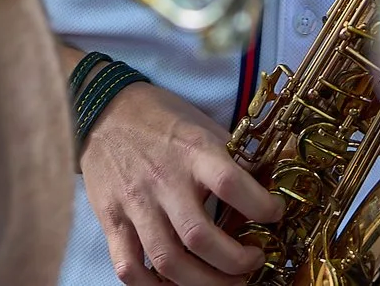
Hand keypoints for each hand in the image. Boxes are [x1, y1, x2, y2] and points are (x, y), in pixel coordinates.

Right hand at [81, 79, 285, 285]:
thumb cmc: (161, 120)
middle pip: (200, 237)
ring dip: (205, 283)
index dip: (261, 207)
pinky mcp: (112, 222)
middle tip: (254, 261)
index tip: (275, 215)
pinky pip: (130, 268)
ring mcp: (135, 205)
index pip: (231, 185)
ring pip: (169, 261)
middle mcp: (163, 181)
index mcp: (192, 151)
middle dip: (235, 262)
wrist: (104, 111)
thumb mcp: (202, 126)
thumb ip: (232, 158)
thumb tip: (267, 186)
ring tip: (227, 281)